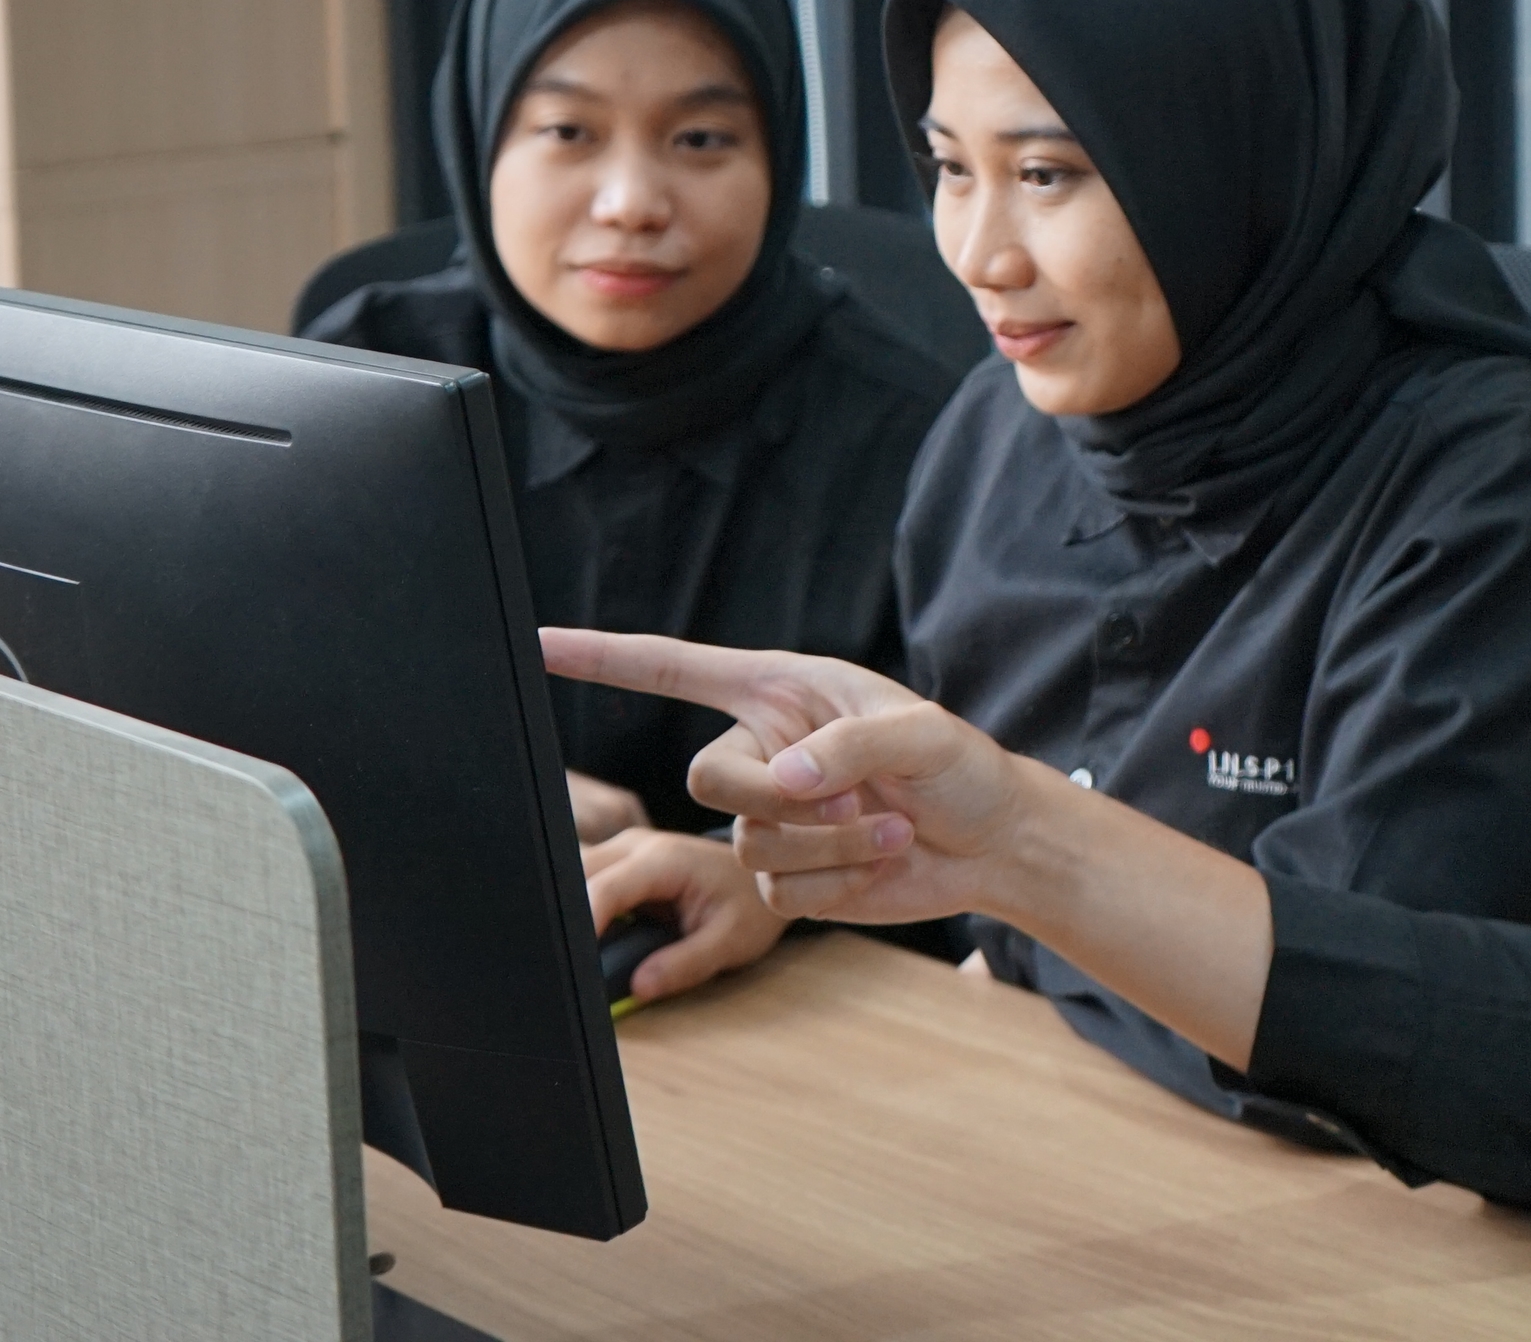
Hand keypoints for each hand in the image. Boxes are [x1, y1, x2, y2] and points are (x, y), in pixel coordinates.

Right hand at [540, 628, 1274, 1065]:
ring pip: (749, 840)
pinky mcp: (787, 873)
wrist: (992, 845)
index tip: (538, 643)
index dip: (603, 656)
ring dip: (830, 844)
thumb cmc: (964, 771)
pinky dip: (837, 879)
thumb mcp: (925, 734)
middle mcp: (766, 748)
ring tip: (892, 828)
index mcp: (784, 690)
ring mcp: (771, 814)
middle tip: (858, 796)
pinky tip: (880, 860)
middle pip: (707, 775)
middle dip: (780, 797)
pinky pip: (778, 886)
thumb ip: (854, 742)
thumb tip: (786, 778)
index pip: (674, 668)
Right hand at [582, 828, 788, 1000]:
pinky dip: (582, 909)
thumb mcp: (730, 942)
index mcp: (664, 861)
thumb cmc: (750, 907)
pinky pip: (586, 882)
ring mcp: (625, 850)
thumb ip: (685, 964)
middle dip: (569, 919)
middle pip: (576, 875)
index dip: (585, 926)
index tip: (577, 966)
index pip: (605, 890)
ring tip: (584, 955)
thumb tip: (638, 987)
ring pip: (574, 875)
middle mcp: (637, 846)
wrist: (765, 876)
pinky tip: (593, 940)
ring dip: (574, 912)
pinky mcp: (620, 863)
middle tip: (576, 965)